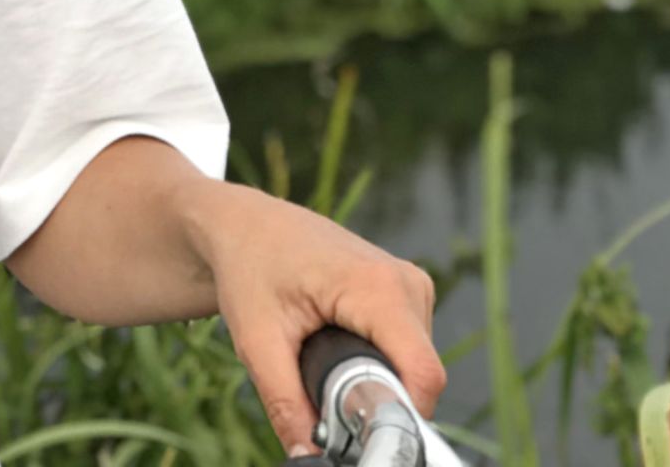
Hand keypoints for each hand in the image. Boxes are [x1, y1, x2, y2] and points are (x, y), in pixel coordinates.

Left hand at [186, 183, 443, 455]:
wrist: (245, 225)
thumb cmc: (249, 267)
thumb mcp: (258, 341)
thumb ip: (286, 404)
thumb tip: (308, 456)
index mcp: (378, 286)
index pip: (423, 373)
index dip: (399, 416)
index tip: (358, 433)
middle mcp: (407, 282)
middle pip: (417, 375)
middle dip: (377, 398)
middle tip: (321, 392)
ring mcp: (412, 285)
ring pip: (414, 366)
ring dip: (375, 379)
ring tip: (322, 358)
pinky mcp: (406, 292)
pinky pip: (408, 349)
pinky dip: (378, 361)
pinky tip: (338, 346)